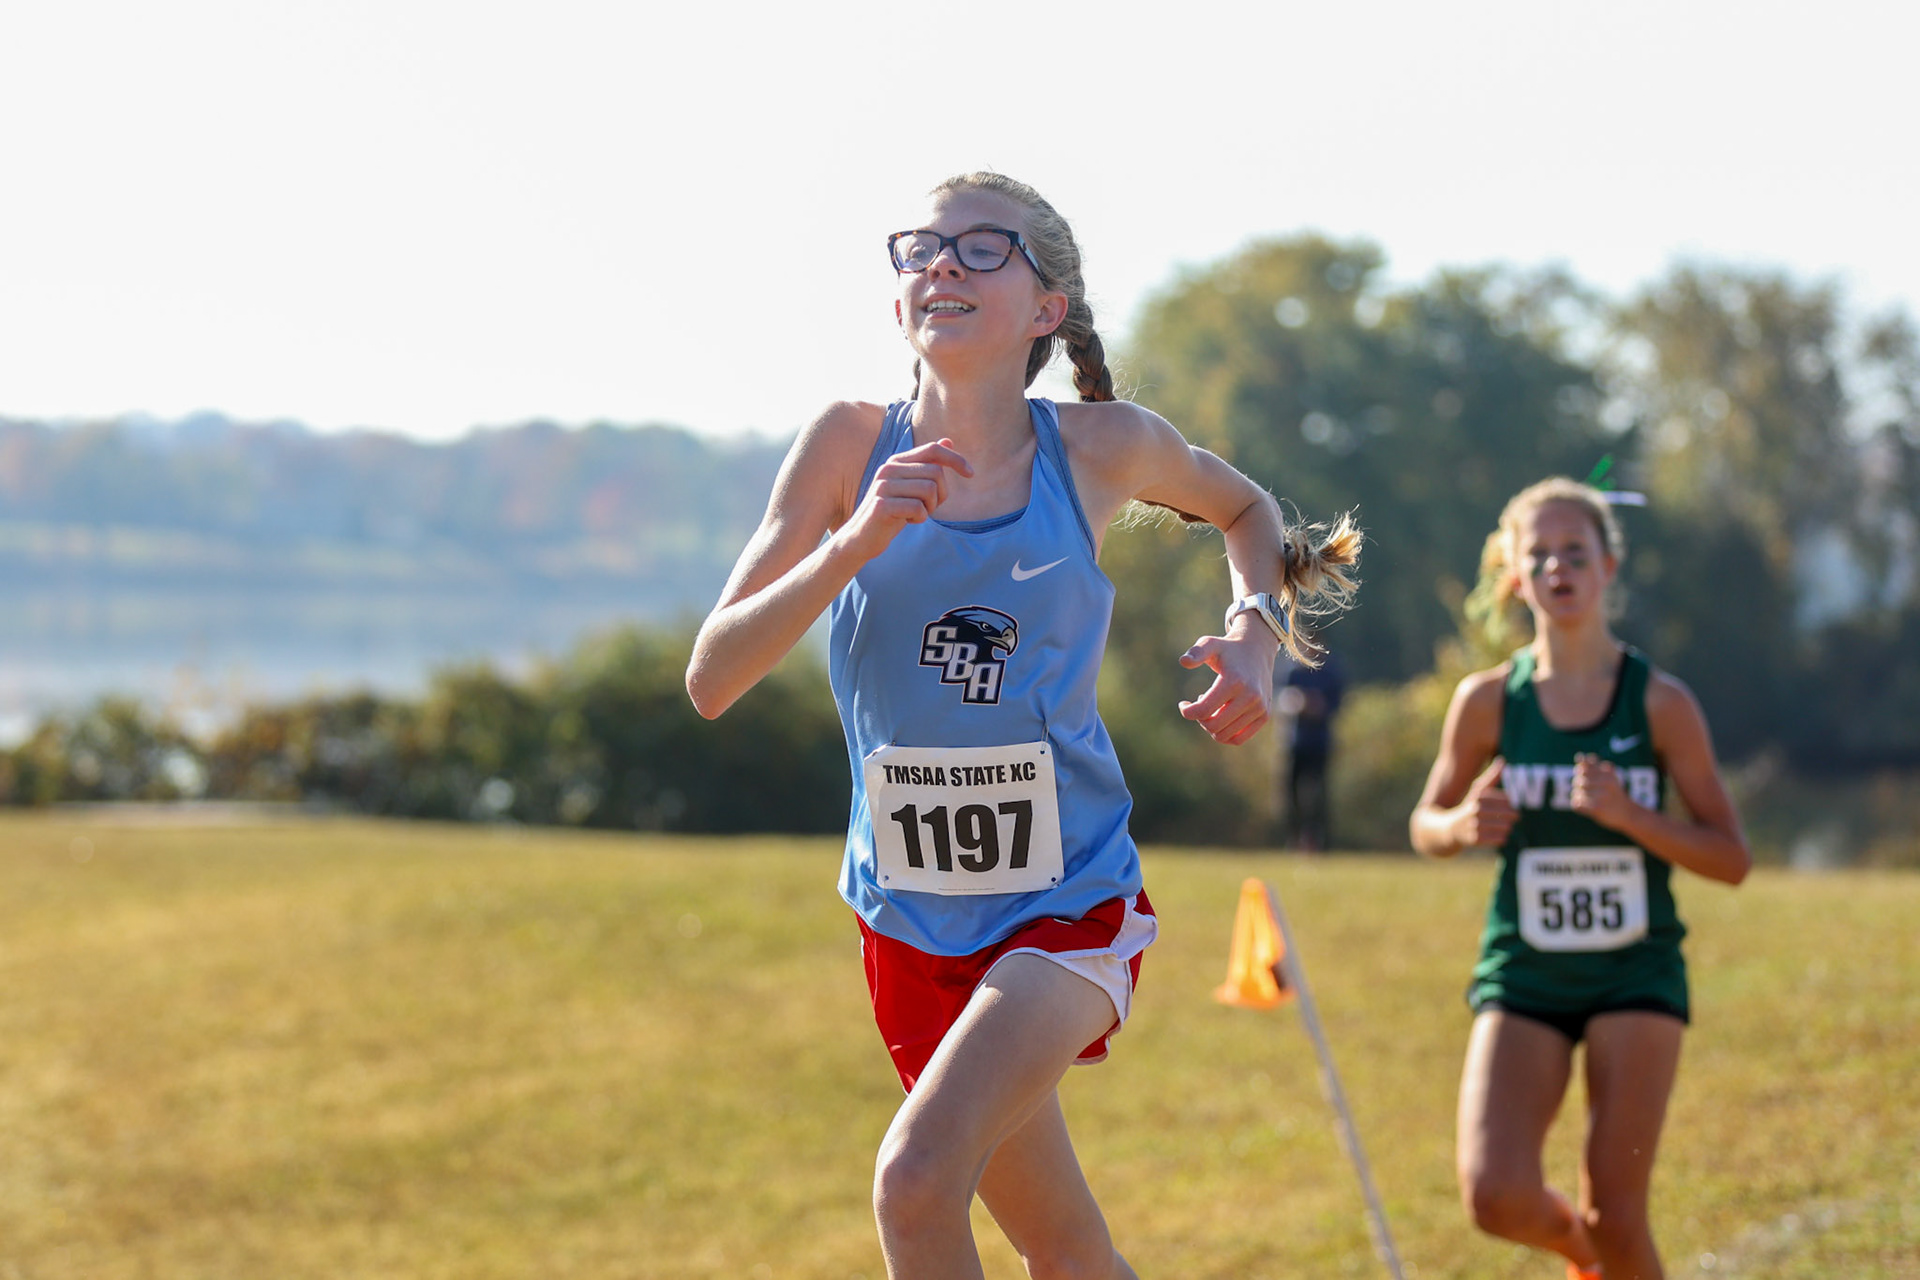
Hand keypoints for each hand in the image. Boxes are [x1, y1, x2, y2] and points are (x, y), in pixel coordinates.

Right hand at [839, 439, 972, 561]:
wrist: (861, 538)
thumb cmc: (892, 512)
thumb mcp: (911, 486)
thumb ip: (927, 465)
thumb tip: (948, 441)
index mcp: (896, 461)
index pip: (932, 449)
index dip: (955, 459)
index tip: (971, 473)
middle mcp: (888, 469)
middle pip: (936, 473)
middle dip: (941, 494)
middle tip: (929, 507)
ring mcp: (883, 487)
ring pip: (929, 490)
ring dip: (930, 508)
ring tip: (915, 514)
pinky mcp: (881, 506)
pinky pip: (918, 508)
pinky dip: (920, 518)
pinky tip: (907, 521)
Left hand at [1176, 631, 1274, 745]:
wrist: (1257, 650)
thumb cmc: (1228, 649)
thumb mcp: (1210, 644)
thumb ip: (1196, 652)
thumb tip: (1184, 662)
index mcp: (1234, 681)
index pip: (1203, 710)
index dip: (1187, 711)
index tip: (1183, 704)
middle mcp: (1250, 696)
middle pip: (1213, 726)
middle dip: (1200, 719)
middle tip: (1200, 704)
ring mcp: (1260, 708)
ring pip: (1225, 735)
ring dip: (1212, 726)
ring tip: (1213, 708)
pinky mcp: (1264, 716)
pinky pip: (1238, 739)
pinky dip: (1225, 734)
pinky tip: (1221, 717)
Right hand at [1452, 756, 1516, 848]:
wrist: (1449, 829)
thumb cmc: (1467, 807)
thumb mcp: (1477, 791)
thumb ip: (1491, 777)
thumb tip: (1502, 760)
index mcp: (1478, 797)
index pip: (1508, 800)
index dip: (1510, 803)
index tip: (1509, 804)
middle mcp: (1476, 810)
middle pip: (1510, 814)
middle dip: (1512, 816)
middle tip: (1511, 816)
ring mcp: (1475, 825)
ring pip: (1506, 827)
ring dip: (1506, 827)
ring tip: (1501, 825)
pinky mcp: (1476, 839)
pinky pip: (1500, 839)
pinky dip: (1501, 837)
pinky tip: (1495, 834)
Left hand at [1570, 752, 1636, 831]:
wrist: (1628, 813)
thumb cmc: (1613, 792)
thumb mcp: (1608, 776)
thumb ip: (1593, 765)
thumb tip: (1578, 755)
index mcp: (1607, 774)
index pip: (1583, 768)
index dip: (1581, 771)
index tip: (1585, 774)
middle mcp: (1605, 783)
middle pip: (1578, 781)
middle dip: (1577, 784)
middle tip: (1586, 788)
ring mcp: (1601, 797)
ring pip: (1576, 793)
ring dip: (1578, 796)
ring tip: (1587, 798)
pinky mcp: (1597, 809)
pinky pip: (1576, 804)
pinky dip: (1578, 805)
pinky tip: (1585, 806)